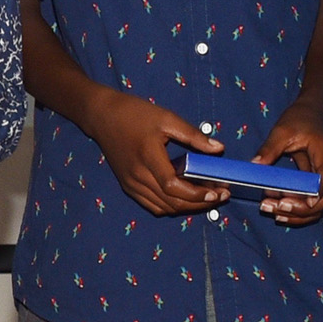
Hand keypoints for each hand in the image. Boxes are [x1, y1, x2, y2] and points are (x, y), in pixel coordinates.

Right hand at [82, 84, 224, 216]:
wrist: (102, 116)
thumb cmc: (134, 114)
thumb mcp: (167, 118)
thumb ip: (193, 136)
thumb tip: (218, 149)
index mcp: (148, 157)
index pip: (173, 186)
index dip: (197, 194)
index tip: (217, 192)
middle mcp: (137, 176)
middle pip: (171, 202)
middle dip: (199, 203)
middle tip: (220, 196)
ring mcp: (131, 184)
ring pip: (163, 207)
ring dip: (187, 207)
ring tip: (206, 198)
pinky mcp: (128, 186)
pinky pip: (152, 205)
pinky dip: (171, 206)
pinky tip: (184, 198)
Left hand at [252, 91, 322, 223]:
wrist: (311, 112)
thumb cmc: (300, 118)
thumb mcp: (283, 130)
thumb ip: (270, 148)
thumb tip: (255, 165)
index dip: (315, 194)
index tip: (298, 201)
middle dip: (302, 210)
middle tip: (277, 208)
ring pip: (319, 206)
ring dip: (298, 214)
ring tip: (272, 211)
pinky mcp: (315, 182)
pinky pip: (310, 201)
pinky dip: (296, 209)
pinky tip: (277, 210)